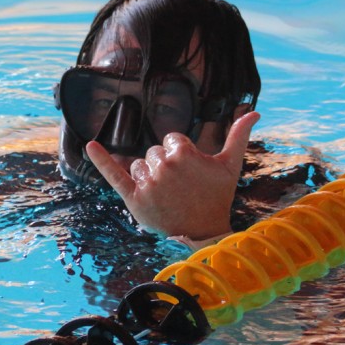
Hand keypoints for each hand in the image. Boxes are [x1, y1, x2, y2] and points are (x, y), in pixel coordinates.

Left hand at [85, 112, 259, 239]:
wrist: (204, 232)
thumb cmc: (217, 196)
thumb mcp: (230, 165)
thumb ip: (239, 135)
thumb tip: (254, 112)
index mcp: (184, 153)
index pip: (171, 141)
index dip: (180, 154)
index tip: (190, 173)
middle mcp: (164, 166)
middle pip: (154, 153)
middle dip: (165, 166)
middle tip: (180, 187)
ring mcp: (148, 182)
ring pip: (139, 164)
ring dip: (149, 175)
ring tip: (166, 195)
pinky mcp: (134, 198)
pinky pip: (114, 175)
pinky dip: (101, 160)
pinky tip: (90, 146)